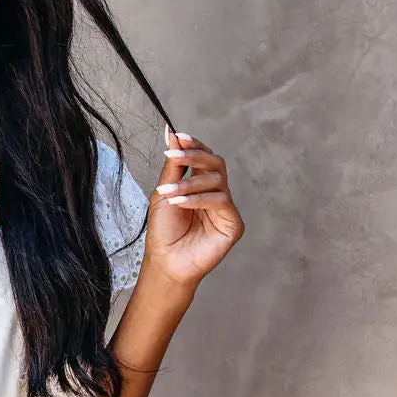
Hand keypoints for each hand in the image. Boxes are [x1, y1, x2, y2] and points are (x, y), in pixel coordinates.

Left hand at [143, 126, 243, 287]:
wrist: (165, 263)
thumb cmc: (164, 232)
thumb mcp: (164, 192)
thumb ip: (173, 165)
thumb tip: (172, 133)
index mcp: (201, 185)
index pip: (205, 157)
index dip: (194, 145)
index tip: (179, 137)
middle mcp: (216, 193)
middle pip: (216, 163)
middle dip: (194, 156)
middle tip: (175, 155)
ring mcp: (225, 208)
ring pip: (217, 180)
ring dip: (190, 182)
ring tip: (169, 192)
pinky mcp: (232, 223)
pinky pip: (221, 201)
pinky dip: (199, 198)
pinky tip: (180, 202)